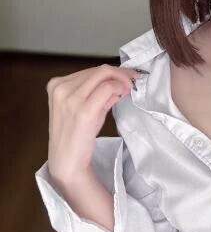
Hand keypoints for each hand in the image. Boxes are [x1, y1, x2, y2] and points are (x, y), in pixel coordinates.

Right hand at [45, 64, 140, 182]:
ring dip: (122, 80)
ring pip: (104, 75)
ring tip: (128, 90)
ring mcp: (71, 99)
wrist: (66, 160)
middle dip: (121, 73)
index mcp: (56, 85)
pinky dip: (119, 88)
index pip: (90, 70)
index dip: (112, 72)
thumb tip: (119, 80)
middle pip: (99, 70)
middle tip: (133, 81)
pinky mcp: (84, 110)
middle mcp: (61, 88)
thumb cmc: (75, 134)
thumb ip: (96, 91)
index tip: (126, 76)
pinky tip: (123, 95)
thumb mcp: (81, 106)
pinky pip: (108, 88)